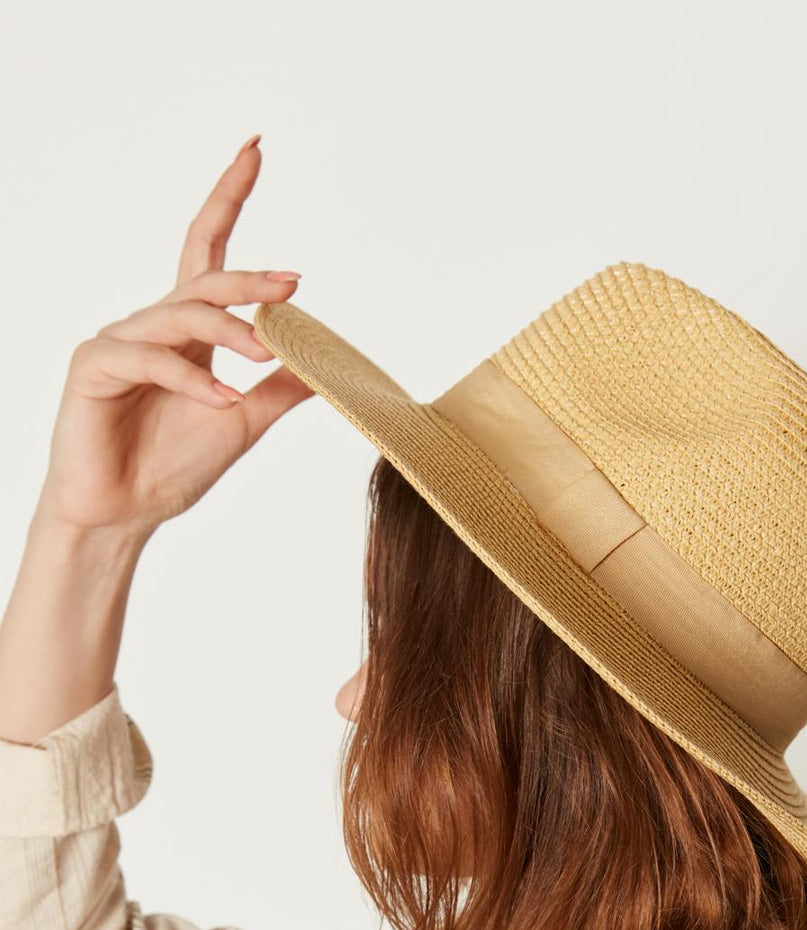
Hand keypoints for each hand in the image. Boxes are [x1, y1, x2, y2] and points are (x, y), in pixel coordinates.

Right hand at [31, 134, 313, 548]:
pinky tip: (221, 400)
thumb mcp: (242, 423)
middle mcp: (151, 326)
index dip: (229, 200)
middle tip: (294, 282)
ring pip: (180, 316)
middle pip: (202, 278)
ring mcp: (119, 342)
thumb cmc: (170, 469)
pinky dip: (191, 379)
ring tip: (265, 353)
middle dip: (249, 277)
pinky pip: (150, 359)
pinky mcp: (93, 367)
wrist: (121, 515)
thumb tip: (326, 364)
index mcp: (186, 334)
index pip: (209, 253)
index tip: (255, 150)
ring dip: (229, 331)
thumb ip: (278, 389)